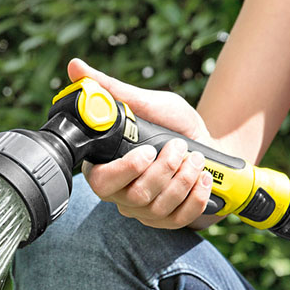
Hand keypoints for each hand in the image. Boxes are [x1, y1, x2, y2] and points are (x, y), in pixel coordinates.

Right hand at [68, 59, 215, 229]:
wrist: (214, 147)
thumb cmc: (176, 127)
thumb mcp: (149, 104)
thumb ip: (114, 90)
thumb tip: (75, 67)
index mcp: (108, 167)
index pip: (99, 181)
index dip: (123, 170)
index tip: (147, 151)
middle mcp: (121, 194)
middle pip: (133, 196)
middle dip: (163, 171)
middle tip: (179, 147)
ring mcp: (144, 212)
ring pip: (157, 206)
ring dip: (184, 178)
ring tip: (196, 157)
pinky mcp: (167, 223)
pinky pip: (178, 219)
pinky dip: (196, 196)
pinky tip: (203, 178)